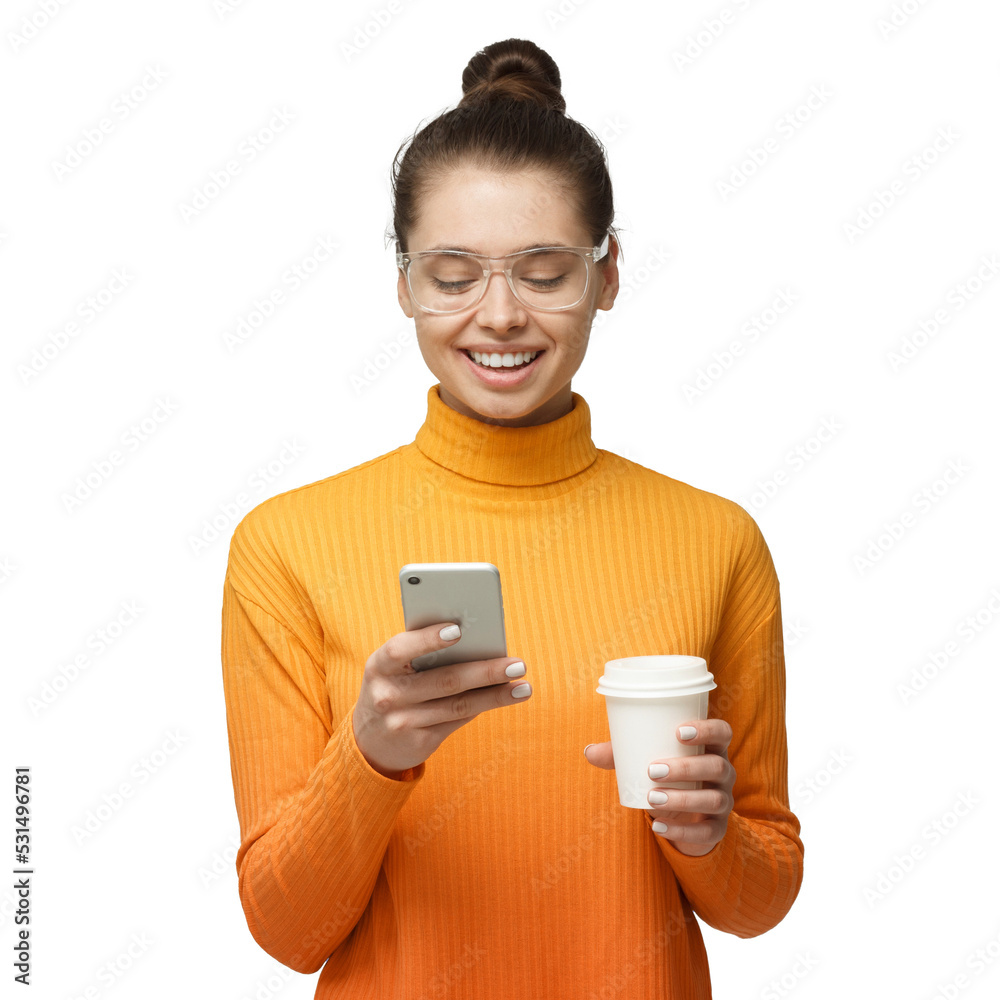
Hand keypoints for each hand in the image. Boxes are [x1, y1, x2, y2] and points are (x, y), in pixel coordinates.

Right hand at [352, 622, 531, 779]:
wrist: (370, 741)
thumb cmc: (393, 686)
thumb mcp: (393, 668)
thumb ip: (421, 652)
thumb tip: (476, 640)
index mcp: (379, 666)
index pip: (401, 649)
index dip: (428, 639)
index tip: (458, 630)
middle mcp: (387, 695)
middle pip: (445, 680)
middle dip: (485, 672)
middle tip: (517, 664)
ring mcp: (403, 722)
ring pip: (458, 705)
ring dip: (495, 696)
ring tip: (523, 686)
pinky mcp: (420, 742)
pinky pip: (458, 720)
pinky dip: (482, 706)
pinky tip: (504, 697)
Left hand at [584, 719, 734, 855]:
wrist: (683, 816)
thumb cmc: (665, 774)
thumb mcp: (645, 760)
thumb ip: (620, 754)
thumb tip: (588, 751)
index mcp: (710, 748)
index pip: (723, 732)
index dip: (707, 729)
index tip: (678, 731)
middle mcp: (724, 772)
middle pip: (716, 766)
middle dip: (686, 767)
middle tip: (652, 770)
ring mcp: (724, 801)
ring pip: (714, 799)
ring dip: (683, 798)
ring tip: (652, 798)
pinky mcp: (718, 828)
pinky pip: (708, 832)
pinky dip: (682, 831)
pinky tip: (658, 827)